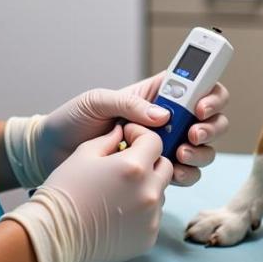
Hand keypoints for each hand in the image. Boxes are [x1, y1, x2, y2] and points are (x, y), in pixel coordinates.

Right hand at [3, 123, 171, 261]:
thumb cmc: (64, 191)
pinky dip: (142, 210)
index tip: (126, 139)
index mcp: (134, 167)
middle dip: (149, 160)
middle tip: (127, 164)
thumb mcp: (84, 153)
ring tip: (120, 190)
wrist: (52, 236)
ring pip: (160, 191)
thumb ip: (110, 138)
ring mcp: (151, 218)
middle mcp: (149, 192)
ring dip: (147, 186)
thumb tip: (123, 133)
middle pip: (164, 166)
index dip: (140, 135)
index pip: (154, 141)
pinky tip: (119, 212)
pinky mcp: (148, 238)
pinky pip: (153, 216)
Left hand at [5, 76, 229, 189]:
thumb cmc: (72, 120)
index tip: (200, 108)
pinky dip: (186, 174)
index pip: (197, 86)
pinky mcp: (156, 171)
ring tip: (179, 155)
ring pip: (202, 147)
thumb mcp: (98, 102)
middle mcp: (167, 119)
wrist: (51, 155)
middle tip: (192, 134)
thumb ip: (130, 104)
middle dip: (211, 126)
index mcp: (156, 94)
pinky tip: (172, 175)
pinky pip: (185, 173)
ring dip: (201, 152)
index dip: (209, 94)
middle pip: (209, 118)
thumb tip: (162, 116)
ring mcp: (164, 146)